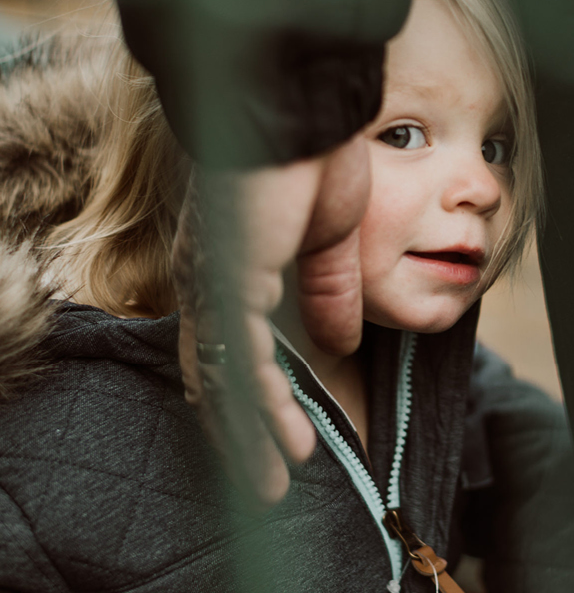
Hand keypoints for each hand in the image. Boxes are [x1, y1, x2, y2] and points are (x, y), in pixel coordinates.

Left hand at [173, 137, 369, 502]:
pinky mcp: (233, 279)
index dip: (252, 397)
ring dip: (253, 436)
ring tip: (277, 483)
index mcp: (235, 265)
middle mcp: (213, 279)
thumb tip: (342, 341)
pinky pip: (242, 358)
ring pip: (226, 379)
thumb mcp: (336, 235)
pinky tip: (285, 440)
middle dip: (245, 435)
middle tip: (269, 487)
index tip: (279, 437)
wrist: (300, 105)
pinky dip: (262, 406)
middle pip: (219, 375)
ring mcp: (218, 282)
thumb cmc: (318, 153)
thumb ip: (331, 289)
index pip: (231, 347)